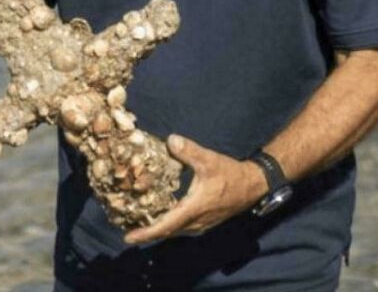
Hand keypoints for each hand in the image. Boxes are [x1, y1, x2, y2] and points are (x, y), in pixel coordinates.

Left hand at [123, 134, 266, 244]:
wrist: (251, 185)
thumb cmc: (229, 174)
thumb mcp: (209, 160)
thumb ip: (189, 151)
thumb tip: (170, 140)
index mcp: (193, 209)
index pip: (166, 226)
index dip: (147, 232)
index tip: (129, 237)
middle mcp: (195, 222)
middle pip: (166, 232)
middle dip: (146, 232)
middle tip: (126, 229)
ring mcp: (200, 224)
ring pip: (174, 230)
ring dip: (156, 229)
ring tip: (137, 223)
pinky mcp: (203, 221)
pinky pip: (180, 227)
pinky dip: (167, 224)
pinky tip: (157, 215)